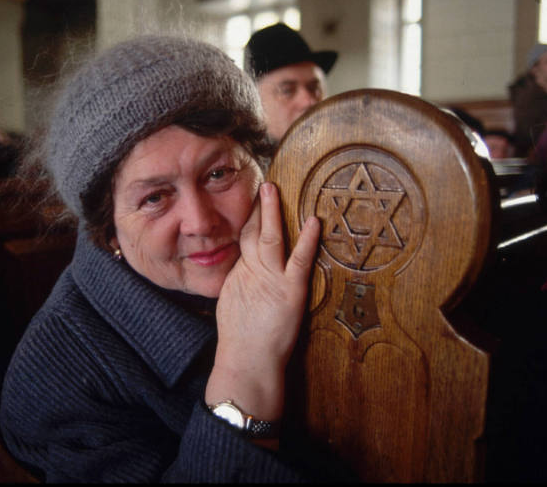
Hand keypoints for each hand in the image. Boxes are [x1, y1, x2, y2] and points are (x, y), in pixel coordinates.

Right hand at [206, 182, 319, 422]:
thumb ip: (239, 282)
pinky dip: (307, 240)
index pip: (243, 238)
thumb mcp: (232, 304)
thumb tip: (243, 271)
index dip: (247, 218)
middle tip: (263, 185)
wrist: (248, 361)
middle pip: (252, 231)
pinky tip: (313, 222)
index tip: (251, 199)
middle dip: (257, 207)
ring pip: (271, 238)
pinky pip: (299, 259)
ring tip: (273, 189)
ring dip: (273, 213)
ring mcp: (272, 278)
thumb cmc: (241, 341)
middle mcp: (254, 271)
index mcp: (239, 274)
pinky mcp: (290, 290)